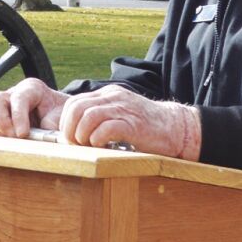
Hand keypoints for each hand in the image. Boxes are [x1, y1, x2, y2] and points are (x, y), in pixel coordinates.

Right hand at [0, 77, 67, 137]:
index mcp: (32, 88)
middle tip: (13, 137)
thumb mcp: (60, 117)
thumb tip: (41, 135)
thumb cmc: (58, 116)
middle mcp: (13, 93)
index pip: (19, 98)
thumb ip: (52, 124)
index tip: (23, 134)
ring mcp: (1, 104)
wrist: (56, 119)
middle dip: (2, 122)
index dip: (18, 117)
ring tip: (7, 140)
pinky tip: (0, 141)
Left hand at [57, 85, 201, 159]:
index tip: (69, 138)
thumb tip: (74, 133)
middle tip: (75, 145)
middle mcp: (114, 98)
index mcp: (108, 94)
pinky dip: (98, 139)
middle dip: (70, 130)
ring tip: (88, 146)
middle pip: (76, 108)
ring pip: (88, 117)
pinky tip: (102, 146)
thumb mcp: (119, 114)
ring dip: (82, 135)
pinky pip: (106, 129)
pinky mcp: (133, 125)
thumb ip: (100, 117)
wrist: (176, 127)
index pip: (73, 103)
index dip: (65, 123)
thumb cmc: (145, 126)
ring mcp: (124, 110)